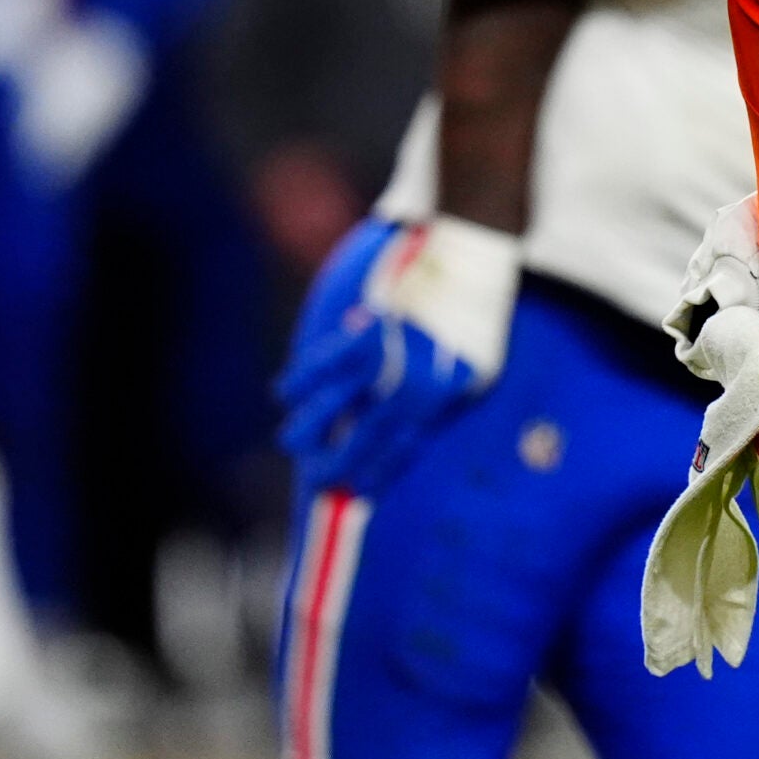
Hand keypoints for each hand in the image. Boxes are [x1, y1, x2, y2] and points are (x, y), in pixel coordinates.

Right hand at [273, 218, 517, 493]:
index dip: (373, 474)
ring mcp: (381, 365)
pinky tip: (283, 393)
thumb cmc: (474, 325)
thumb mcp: (476, 373)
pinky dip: (298, 380)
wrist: (466, 271)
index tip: (358, 487)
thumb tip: (419, 431)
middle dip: (331, 465)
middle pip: (355, 444)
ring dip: (305, 430)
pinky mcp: (362, 336)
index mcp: (433, 407)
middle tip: (316, 475)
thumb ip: (446, 404)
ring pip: (328, 411)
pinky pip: (320, 366)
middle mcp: (404, 393)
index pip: (393, 457)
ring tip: (291, 441)